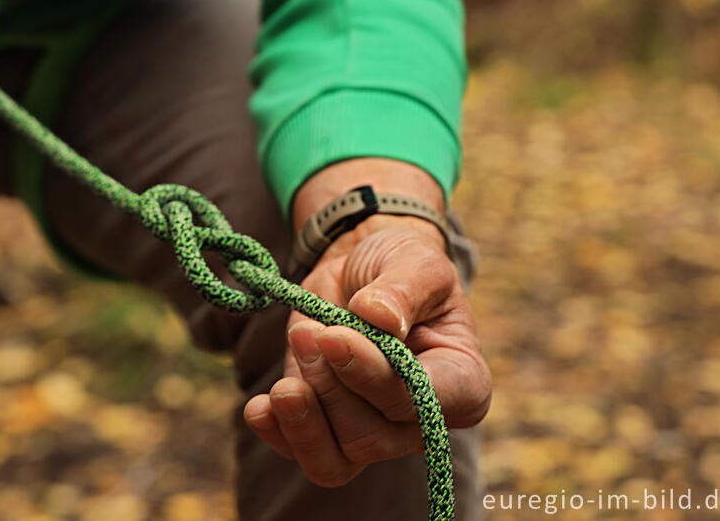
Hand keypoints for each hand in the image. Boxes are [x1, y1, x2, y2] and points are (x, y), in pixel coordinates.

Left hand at [243, 159, 491, 486]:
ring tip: (286, 375)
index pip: (420, 403)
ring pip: (334, 460)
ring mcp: (372, 432)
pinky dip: (276, 432)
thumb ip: (403, 289)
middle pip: (370, 437)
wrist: (359, 270)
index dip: (373, 377)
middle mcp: (418, 421)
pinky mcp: (327, 427)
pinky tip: (259, 407)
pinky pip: (301, 453)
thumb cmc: (400, 265)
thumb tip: (379, 318)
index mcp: (460, 383)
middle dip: (330, 386)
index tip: (333, 337)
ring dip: (302, 418)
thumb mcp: (414, 261)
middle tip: (311, 333)